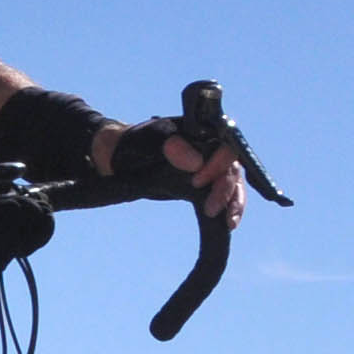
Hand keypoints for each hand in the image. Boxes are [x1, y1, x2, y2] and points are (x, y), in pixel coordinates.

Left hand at [96, 120, 247, 227]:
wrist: (120, 157)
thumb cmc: (134, 142)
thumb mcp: (149, 142)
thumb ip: (172, 147)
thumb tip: (196, 161)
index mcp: (202, 130)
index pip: (224, 145)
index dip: (217, 164)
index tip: (197, 181)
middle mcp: (211, 146)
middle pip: (232, 166)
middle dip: (225, 189)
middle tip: (210, 208)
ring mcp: (209, 164)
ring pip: (233, 181)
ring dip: (234, 201)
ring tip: (230, 222)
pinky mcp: (204, 182)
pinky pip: (224, 193)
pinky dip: (228, 207)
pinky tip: (228, 224)